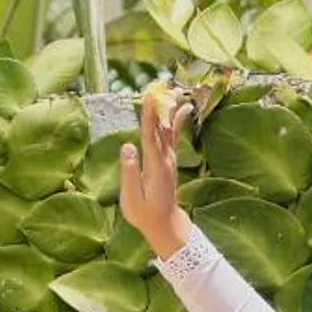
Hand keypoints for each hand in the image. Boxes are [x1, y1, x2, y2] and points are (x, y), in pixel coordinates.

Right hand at [119, 89, 194, 258]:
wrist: (165, 224)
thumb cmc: (145, 214)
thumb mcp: (132, 198)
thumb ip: (130, 171)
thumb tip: (127, 146)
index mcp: (155, 167)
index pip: (150, 136)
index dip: (150, 116)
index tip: (150, 98)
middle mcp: (166, 160)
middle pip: (162, 128)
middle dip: (160, 107)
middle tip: (161, 87)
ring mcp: (170, 160)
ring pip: (170, 130)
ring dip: (170, 110)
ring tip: (175, 91)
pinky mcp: (169, 161)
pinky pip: (173, 137)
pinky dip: (176, 121)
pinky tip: (183, 109)